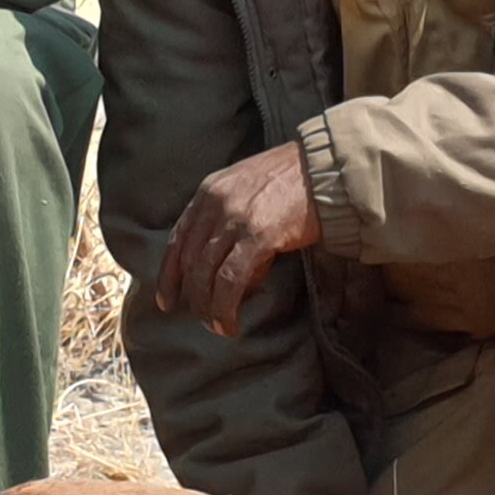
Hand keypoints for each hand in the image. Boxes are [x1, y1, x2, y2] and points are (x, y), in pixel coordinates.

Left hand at [157, 142, 321, 336]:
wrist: (327, 169)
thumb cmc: (294, 179)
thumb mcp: (246, 185)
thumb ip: (227, 213)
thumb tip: (226, 256)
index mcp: (209, 190)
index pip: (179, 238)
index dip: (169, 273)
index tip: (167, 298)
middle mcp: (216, 203)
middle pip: (190, 260)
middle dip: (193, 296)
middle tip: (203, 318)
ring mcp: (235, 219)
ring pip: (206, 274)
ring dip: (209, 307)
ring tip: (218, 325)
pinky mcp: (258, 236)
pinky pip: (231, 280)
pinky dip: (225, 306)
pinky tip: (230, 322)